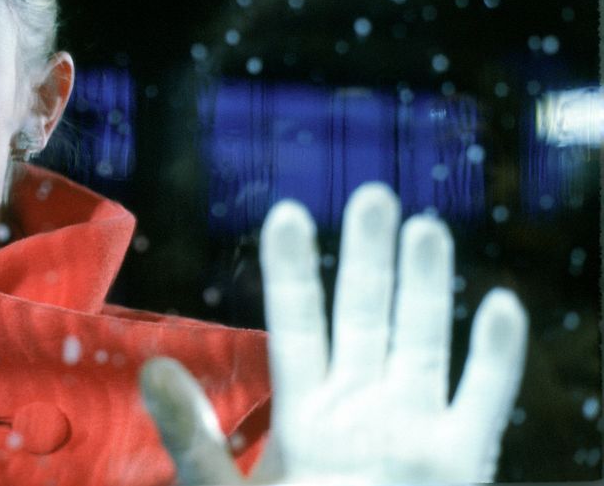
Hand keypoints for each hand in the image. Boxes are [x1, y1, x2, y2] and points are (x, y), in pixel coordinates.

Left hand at [140, 183, 527, 484]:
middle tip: (371, 193)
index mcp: (303, 408)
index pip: (297, 321)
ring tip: (425, 225)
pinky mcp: (458, 459)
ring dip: (427, 285)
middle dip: (368, 257)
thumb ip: (192, 434)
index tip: (287, 212)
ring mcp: (411, 426)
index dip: (292, 269)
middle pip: (365, 315)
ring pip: (421, 339)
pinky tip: (500, 305)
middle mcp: (359, 403)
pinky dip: (494, 357)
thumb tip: (152, 369)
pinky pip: (483, 399)